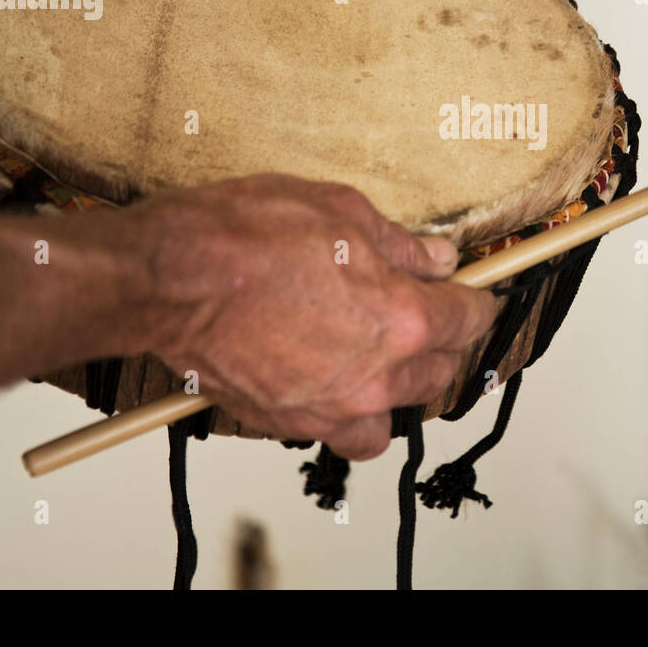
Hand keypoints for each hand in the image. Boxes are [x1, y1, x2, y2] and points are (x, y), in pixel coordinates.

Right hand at [116, 174, 495, 459]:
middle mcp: (375, 375)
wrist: (168, 279)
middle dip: (443, 341)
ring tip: (388, 358)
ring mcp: (332, 407)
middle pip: (439, 370)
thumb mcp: (340, 211)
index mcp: (401, 318)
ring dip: (401, 387)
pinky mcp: (290, 422)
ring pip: (395, 415)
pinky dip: (351, 416)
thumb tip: (437, 259)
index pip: (468, 320)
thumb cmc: (244, 238)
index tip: (477, 294)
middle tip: (430, 314)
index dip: (479, 301)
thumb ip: (400, 244)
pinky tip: (340, 383)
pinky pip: (341, 435)